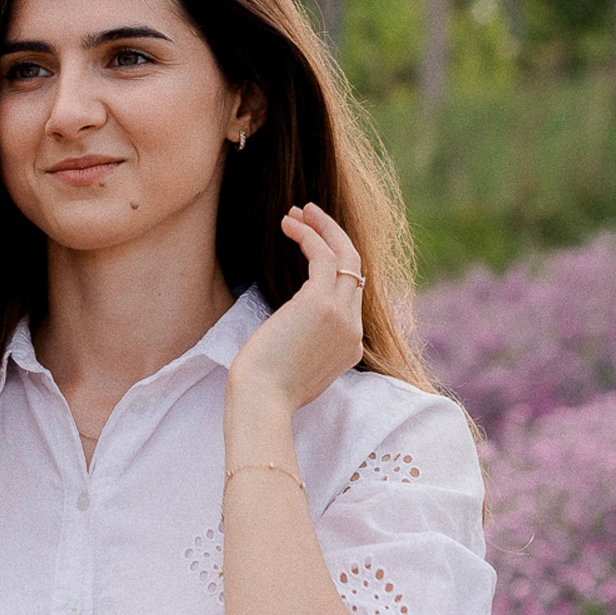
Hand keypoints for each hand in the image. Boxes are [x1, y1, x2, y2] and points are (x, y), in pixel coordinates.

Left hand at [227, 202, 365, 413]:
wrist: (261, 403)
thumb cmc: (263, 390)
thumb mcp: (295, 366)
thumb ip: (306, 345)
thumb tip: (292, 328)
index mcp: (349, 347)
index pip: (350, 295)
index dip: (333, 266)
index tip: (310, 245)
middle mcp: (353, 330)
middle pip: (354, 270)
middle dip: (332, 238)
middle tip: (308, 215)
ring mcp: (342, 316)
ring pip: (345, 257)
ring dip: (322, 229)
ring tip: (296, 211)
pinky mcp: (321, 304)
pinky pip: (323, 256)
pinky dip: (308, 235)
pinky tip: (288, 224)